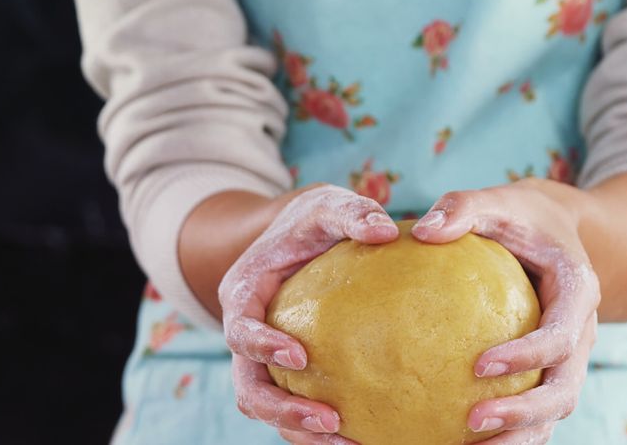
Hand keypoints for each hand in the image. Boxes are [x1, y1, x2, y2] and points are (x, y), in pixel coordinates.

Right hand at [219, 184, 398, 444]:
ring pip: (270, 409)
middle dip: (283, 411)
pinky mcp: (289, 374)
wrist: (302, 236)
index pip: (239, 330)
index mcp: (243, 294)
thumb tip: (388, 231)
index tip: (300, 356)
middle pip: (249, 388)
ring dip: (302, 433)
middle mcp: (247, 334)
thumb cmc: (314, 219)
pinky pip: (298, 406)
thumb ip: (353, 213)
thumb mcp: (329, 205)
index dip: (261, 347)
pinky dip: (321, 430)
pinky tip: (365, 435)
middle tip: (330, 421)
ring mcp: (264, 359)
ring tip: (352, 443)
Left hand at [411, 178, 600, 444]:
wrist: (557, 230)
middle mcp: (581, 333)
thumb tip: (421, 230)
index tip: (478, 366)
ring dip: (518, 436)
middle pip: (564, 390)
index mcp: (578, 292)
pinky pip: (533, 411)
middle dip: (524, 414)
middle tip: (473, 422)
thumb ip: (464, 207)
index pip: (560, 337)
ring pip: (553, 413)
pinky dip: (507, 432)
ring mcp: (569, 358)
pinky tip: (460, 441)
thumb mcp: (498, 200)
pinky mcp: (550, 372)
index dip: (526, 357)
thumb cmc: (521, 215)